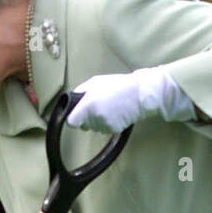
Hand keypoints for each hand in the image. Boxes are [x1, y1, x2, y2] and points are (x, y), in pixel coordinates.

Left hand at [67, 68, 193, 132]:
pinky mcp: (113, 130)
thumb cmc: (118, 85)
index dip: (72, 118)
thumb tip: (72, 101)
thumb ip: (80, 92)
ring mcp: (104, 125)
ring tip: (108, 106)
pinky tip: (115, 113)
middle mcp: (94, 118)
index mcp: (88, 105)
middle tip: (97, 105)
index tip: (76, 115)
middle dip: (86, 118)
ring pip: (93, 127)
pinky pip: (104, 129)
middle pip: (83, 125)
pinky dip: (107, 123)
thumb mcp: (95, 82)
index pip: (71, 122)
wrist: (140, 95)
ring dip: (97, 120)